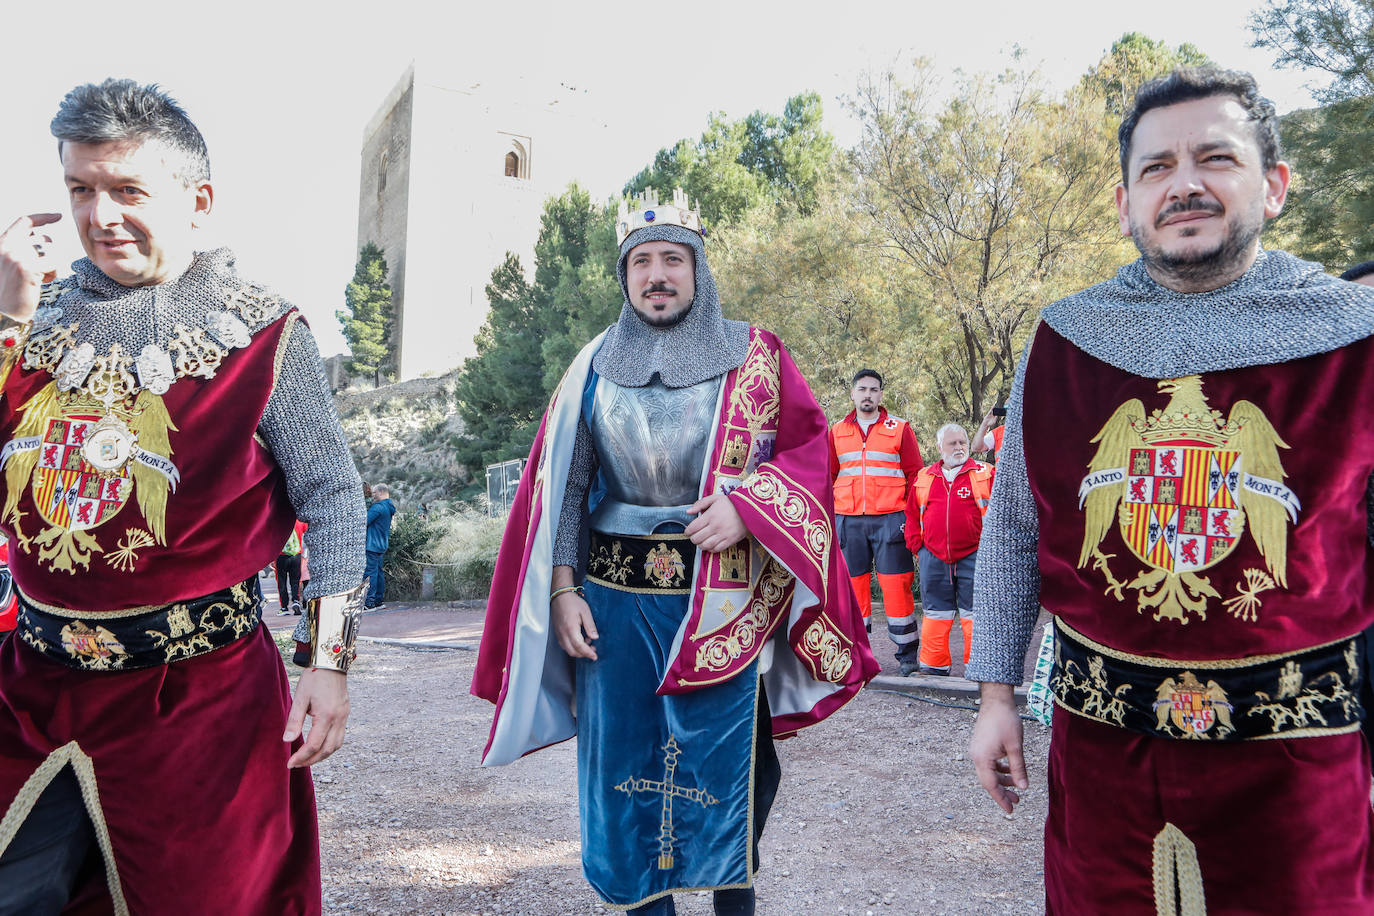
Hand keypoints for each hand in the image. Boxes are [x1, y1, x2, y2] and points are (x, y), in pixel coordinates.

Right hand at [0, 214, 62, 320]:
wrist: (1, 311)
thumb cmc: (10, 290)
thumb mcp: (12, 263)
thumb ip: (21, 248)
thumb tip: (40, 236)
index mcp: (2, 243)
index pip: (25, 222)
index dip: (43, 217)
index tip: (58, 216)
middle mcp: (7, 247)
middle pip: (44, 239)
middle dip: (50, 253)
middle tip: (43, 270)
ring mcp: (16, 256)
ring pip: (51, 252)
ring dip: (51, 266)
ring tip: (40, 278)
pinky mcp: (27, 268)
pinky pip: (54, 263)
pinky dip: (53, 273)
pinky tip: (43, 282)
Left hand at [284, 667, 349, 767]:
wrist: (331, 662)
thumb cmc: (314, 677)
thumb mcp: (300, 698)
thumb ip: (294, 721)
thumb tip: (287, 741)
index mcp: (326, 716)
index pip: (313, 745)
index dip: (301, 757)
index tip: (289, 763)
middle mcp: (338, 719)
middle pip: (327, 750)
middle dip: (311, 760)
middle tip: (296, 764)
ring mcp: (344, 717)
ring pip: (336, 745)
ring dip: (322, 755)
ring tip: (307, 758)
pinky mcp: (345, 713)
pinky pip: (340, 737)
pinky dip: (330, 746)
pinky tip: (319, 746)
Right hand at [553, 592, 598, 659]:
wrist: (559, 596)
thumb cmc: (573, 602)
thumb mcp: (585, 612)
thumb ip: (590, 626)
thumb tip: (595, 638)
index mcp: (570, 629)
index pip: (579, 647)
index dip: (588, 653)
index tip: (595, 656)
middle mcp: (563, 634)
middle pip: (573, 652)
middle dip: (584, 654)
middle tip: (593, 650)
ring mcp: (559, 634)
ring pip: (568, 650)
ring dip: (578, 651)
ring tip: (588, 642)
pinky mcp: (557, 632)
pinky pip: (564, 645)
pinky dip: (572, 647)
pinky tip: (579, 640)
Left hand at [685, 492, 746, 553]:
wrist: (750, 509)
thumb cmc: (732, 503)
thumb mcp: (715, 498)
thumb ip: (700, 504)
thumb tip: (688, 511)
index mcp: (710, 515)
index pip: (693, 528)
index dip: (687, 531)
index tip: (688, 531)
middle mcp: (716, 526)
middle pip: (697, 538)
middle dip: (692, 539)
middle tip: (694, 537)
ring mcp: (723, 535)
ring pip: (705, 546)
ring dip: (700, 545)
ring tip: (701, 542)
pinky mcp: (730, 540)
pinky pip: (717, 549)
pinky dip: (711, 549)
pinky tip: (710, 545)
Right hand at [970, 683, 1027, 813]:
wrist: (996, 699)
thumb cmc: (1006, 720)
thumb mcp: (1015, 747)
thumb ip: (1018, 768)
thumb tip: (1023, 787)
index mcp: (982, 758)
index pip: (990, 786)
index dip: (1001, 799)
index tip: (1011, 811)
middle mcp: (976, 756)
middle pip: (988, 781)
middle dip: (1002, 792)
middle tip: (1017, 802)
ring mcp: (977, 750)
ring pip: (989, 772)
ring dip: (1002, 781)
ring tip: (1016, 788)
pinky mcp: (981, 745)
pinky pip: (989, 764)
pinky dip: (999, 770)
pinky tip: (1010, 772)